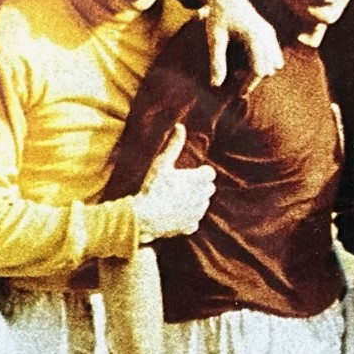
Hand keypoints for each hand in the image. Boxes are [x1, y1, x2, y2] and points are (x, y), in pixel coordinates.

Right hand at [133, 124, 215, 242]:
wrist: (144, 217)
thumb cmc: (153, 187)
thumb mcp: (162, 163)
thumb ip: (174, 145)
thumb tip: (180, 127)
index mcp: (200, 180)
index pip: (209, 174)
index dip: (199, 173)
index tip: (186, 175)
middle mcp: (203, 197)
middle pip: (208, 188)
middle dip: (198, 187)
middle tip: (180, 186)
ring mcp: (198, 213)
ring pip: (202, 204)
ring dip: (194, 201)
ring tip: (175, 199)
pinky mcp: (191, 227)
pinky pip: (194, 220)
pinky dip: (186, 217)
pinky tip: (174, 214)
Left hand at [197, 0, 282, 88]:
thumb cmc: (218, 17)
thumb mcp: (214, 38)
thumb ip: (216, 61)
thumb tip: (216, 85)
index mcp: (253, 35)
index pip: (259, 67)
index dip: (250, 83)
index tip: (240, 94)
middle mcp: (266, 34)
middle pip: (268, 67)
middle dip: (254, 80)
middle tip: (239, 88)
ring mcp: (270, 33)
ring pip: (272, 63)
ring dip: (260, 72)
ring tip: (243, 77)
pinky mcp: (270, 34)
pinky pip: (272, 56)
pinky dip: (263, 64)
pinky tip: (249, 67)